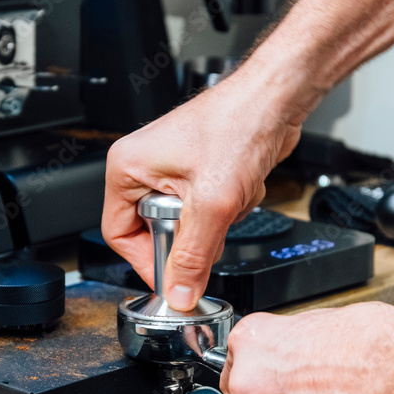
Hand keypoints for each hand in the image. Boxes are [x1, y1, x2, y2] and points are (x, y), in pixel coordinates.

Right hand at [102, 68, 309, 310]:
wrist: (275, 101)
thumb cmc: (237, 125)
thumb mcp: (211, 204)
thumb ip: (193, 257)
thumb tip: (180, 293)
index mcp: (127, 168)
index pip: (118, 235)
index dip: (145, 261)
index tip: (171, 278)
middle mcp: (144, 166)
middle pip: (156, 230)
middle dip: (193, 234)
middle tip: (213, 225)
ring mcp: (172, 167)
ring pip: (187, 223)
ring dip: (216, 219)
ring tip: (232, 194)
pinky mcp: (200, 170)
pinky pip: (206, 209)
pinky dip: (229, 205)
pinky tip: (242, 184)